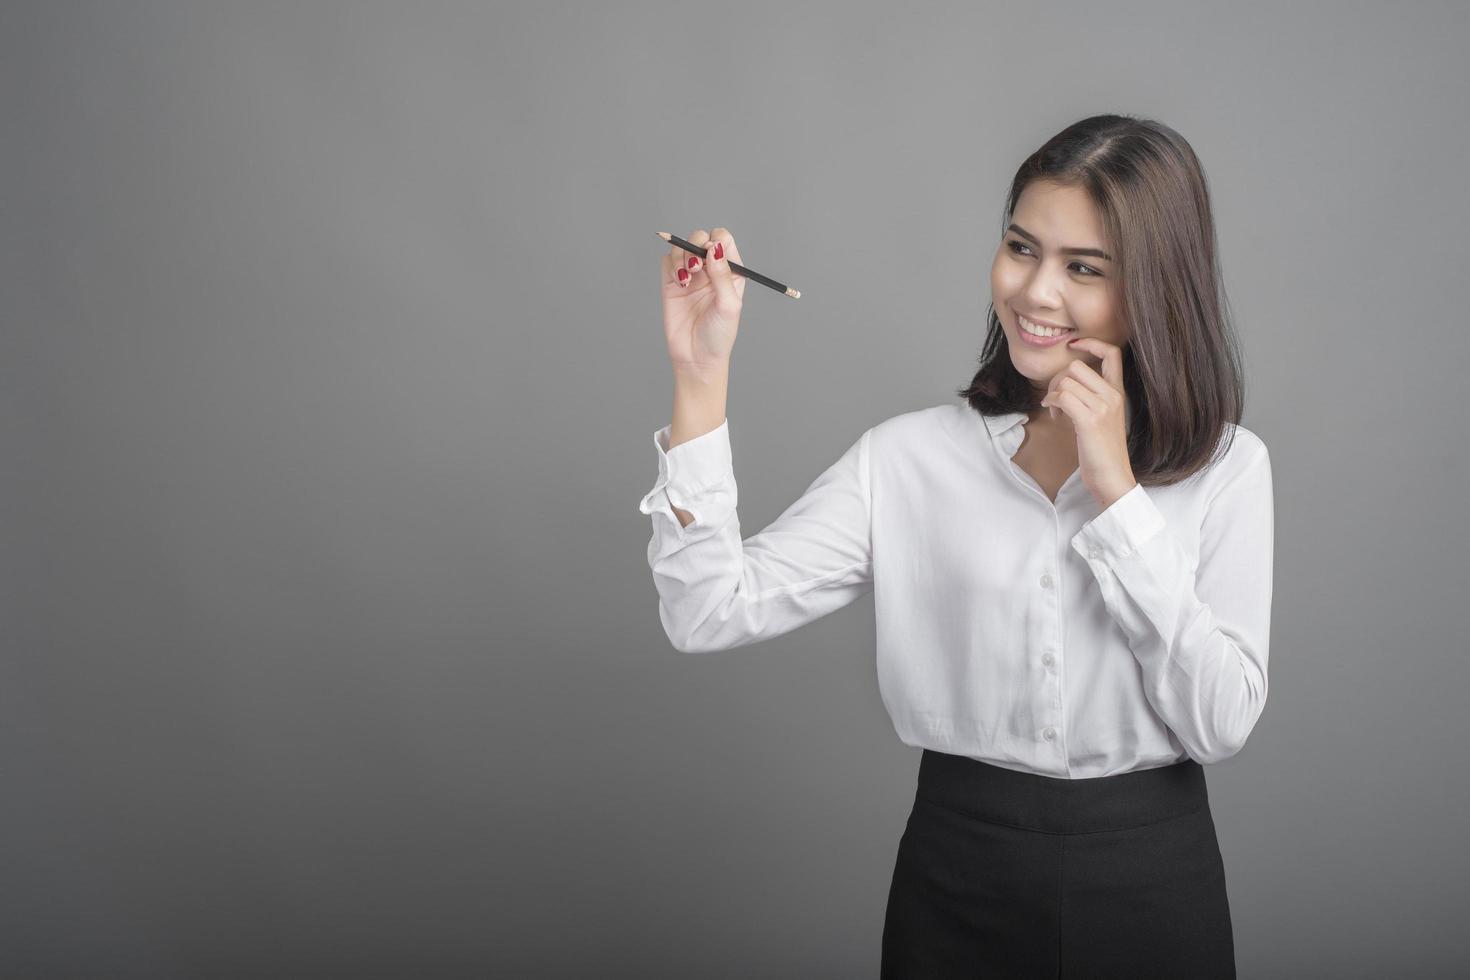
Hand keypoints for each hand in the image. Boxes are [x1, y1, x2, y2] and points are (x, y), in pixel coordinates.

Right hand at [661, 227, 746, 379]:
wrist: (696, 357)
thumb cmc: (719, 335)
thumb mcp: (728, 305)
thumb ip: (723, 275)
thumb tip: (714, 247)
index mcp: (731, 271)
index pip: (723, 239)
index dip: (716, 241)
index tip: (710, 256)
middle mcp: (710, 270)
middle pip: (701, 238)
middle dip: (695, 246)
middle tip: (696, 267)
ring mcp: (691, 275)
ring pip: (681, 246)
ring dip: (682, 256)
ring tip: (686, 278)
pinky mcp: (672, 283)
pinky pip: (667, 261)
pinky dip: (671, 265)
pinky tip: (679, 282)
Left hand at [1039, 337, 1136, 509]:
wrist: (1112, 477)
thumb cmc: (1103, 451)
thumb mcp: (1102, 418)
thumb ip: (1091, 398)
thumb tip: (1066, 384)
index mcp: (1118, 392)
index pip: (1112, 353)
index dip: (1091, 343)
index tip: (1073, 345)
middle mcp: (1113, 396)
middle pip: (1077, 366)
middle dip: (1058, 380)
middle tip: (1056, 399)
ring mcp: (1103, 408)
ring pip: (1066, 381)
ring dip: (1052, 394)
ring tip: (1056, 411)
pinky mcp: (1090, 421)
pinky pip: (1062, 397)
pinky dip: (1051, 403)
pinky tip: (1053, 415)